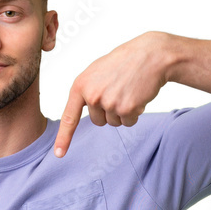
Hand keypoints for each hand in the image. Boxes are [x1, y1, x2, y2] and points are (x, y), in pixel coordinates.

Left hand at [54, 31, 172, 157]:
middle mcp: (92, 96)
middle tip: (118, 90)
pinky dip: (135, 113)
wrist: (151, 55)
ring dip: (123, 112)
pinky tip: (137, 95)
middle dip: (109, 111)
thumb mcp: (96, 71)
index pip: (69, 117)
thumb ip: (86, 90)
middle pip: (97, 121)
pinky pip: (128, 122)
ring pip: (113, 122)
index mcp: (80, 86)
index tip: (59, 154)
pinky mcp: (126, 109)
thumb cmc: (124, 61)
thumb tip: (85, 109)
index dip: (64, 138)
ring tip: (128, 90)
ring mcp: (109, 103)